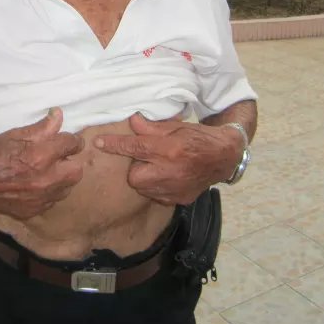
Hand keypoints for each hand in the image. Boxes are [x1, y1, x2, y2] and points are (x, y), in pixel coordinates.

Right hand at [0, 108, 84, 218]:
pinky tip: (36, 185)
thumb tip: (58, 115)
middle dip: (70, 161)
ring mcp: (40, 199)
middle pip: (77, 170)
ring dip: (62, 178)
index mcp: (41, 156)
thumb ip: (42, 127)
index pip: (72, 144)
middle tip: (58, 156)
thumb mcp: (15, 134)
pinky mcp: (33, 212)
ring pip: (67, 188)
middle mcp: (45, 180)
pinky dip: (49, 192)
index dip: (70, 140)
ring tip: (47, 171)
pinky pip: (52, 201)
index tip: (65, 139)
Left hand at [93, 112, 240, 204]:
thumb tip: (132, 122)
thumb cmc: (198, 138)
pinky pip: (156, 195)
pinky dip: (157, 186)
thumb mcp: (175, 126)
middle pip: (135, 176)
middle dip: (136, 167)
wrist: (223, 158)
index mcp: (169, 150)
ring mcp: (175, 189)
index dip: (116, 144)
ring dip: (145, 177)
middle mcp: (171, 172)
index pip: (135, 146)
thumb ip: (151, 127)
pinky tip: (168, 177)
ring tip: (159, 167)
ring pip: (143, 187)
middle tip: (148, 157)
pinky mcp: (179, 200)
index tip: (99, 143)